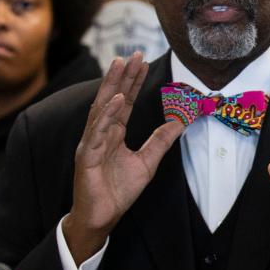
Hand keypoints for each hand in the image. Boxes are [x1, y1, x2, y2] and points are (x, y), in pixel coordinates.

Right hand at [64, 53, 184, 264]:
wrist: (102, 216)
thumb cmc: (118, 191)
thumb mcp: (148, 162)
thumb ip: (161, 140)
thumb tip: (182, 120)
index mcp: (113, 133)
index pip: (124, 101)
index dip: (133, 81)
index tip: (142, 61)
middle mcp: (101, 133)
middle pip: (112, 98)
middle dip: (122, 75)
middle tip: (133, 53)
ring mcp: (92, 143)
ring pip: (102, 109)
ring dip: (111, 86)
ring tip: (119, 65)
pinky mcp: (87, 156)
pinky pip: (97, 132)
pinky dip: (106, 115)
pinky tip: (115, 100)